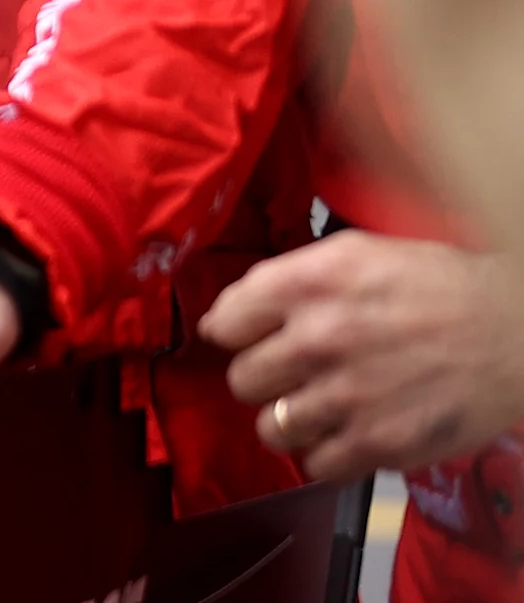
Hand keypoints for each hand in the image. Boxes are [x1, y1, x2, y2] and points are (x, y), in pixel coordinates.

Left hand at [201, 232, 523, 480]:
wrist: (518, 331)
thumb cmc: (443, 286)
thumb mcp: (359, 253)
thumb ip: (294, 277)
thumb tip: (240, 308)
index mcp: (308, 284)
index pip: (223, 322)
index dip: (235, 333)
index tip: (248, 339)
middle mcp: (319, 339)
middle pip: (242, 379)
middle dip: (265, 376)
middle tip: (293, 374)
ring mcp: (348, 396)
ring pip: (272, 428)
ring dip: (291, 420)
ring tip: (319, 408)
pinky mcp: (381, 443)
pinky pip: (318, 465)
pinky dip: (329, 454)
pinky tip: (349, 433)